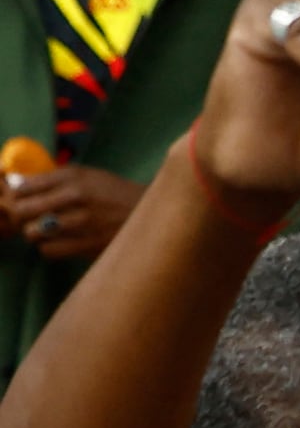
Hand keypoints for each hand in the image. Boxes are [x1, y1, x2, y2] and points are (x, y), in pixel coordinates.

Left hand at [0, 162, 139, 258]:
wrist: (156, 214)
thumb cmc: (117, 194)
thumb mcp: (88, 177)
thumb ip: (54, 179)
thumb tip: (15, 184)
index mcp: (74, 176)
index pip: (24, 187)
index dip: (15, 196)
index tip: (19, 201)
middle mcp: (76, 196)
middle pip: (23, 209)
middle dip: (20, 216)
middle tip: (28, 219)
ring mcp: (84, 221)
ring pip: (34, 232)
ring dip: (34, 234)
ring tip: (44, 232)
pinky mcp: (91, 244)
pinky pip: (50, 250)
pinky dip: (48, 248)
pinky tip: (58, 243)